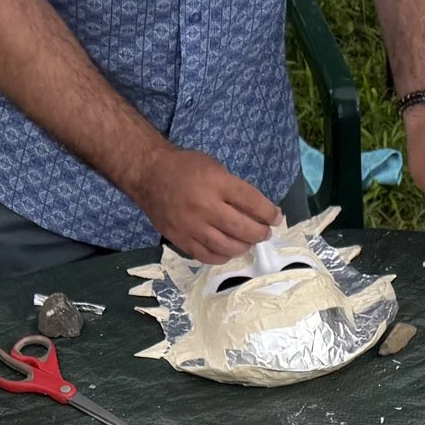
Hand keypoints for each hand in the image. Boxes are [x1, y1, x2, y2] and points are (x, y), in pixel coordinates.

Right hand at [128, 146, 279, 261]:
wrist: (149, 174)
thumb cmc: (185, 167)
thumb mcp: (214, 167)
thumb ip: (234, 188)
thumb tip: (257, 210)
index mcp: (216, 183)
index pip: (252, 202)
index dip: (269, 213)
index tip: (276, 217)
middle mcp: (205, 206)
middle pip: (243, 229)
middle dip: (260, 233)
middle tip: (264, 233)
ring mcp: (192, 226)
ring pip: (228, 247)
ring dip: (244, 247)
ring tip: (248, 242)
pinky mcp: (181, 239)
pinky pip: (208, 256)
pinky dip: (223, 257)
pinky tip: (228, 251)